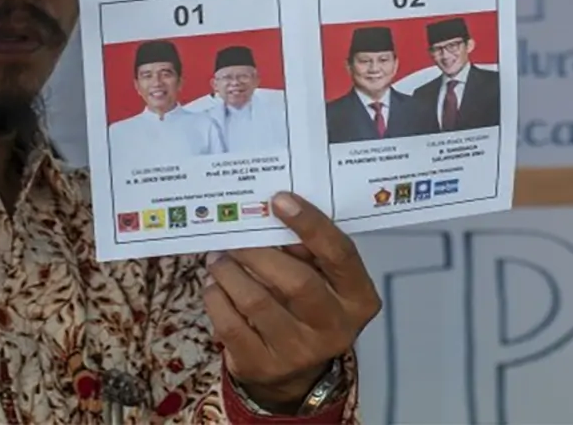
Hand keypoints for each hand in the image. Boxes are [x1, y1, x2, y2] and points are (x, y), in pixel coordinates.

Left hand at [202, 192, 380, 410]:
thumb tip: (272, 212)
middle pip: (298, 281)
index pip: (339, 254)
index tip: (279, 200)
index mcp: (359, 299)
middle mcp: (335, 329)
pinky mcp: (262, 367)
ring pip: (257, 303)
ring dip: (230, 272)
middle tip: (234, 237)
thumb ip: (309, 251)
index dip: (311, 224)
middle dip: (259, 253)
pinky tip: (213, 284)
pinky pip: (230, 326)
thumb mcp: (325, 281)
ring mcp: (299, 353)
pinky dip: (216, 298)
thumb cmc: (310, 307)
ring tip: (218, 258)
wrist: (296, 373)